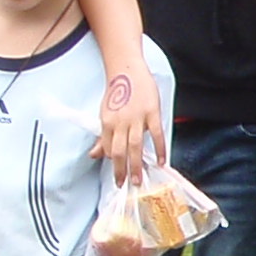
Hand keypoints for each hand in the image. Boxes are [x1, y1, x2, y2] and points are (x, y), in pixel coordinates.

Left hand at [93, 64, 163, 180]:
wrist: (127, 70)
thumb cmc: (117, 92)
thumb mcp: (106, 114)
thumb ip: (103, 136)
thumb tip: (94, 155)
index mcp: (107, 122)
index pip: (109, 149)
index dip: (114, 163)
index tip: (119, 174)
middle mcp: (120, 122)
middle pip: (120, 152)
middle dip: (122, 171)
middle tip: (125, 185)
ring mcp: (136, 118)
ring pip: (136, 147)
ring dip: (137, 165)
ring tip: (139, 180)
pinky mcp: (151, 112)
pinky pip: (156, 134)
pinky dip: (159, 149)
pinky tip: (161, 161)